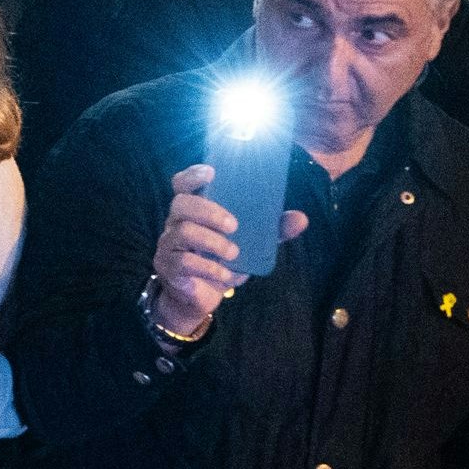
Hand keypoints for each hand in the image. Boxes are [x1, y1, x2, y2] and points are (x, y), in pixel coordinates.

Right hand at [148, 164, 308, 340]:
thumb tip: (301, 218)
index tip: (212, 172)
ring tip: (234, 253)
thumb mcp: (251, 244)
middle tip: (234, 225)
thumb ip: (273, 230)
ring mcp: (169, 244)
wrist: (202, 296)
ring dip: (212, 242)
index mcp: (194, 209)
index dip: (193, 174)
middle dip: (209, 211)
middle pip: (181, 204)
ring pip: (182, 232)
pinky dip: (208, 267)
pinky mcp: (167, 267)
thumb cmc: (223, 260)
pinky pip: (184, 262)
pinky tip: (225, 274)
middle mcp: (176, 222)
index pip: (182, 183)